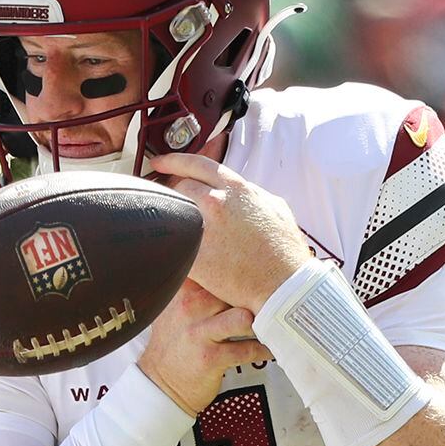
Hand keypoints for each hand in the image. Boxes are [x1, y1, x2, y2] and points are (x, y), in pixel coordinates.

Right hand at [137, 280, 270, 415]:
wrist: (161, 384)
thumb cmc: (175, 343)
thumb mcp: (176, 308)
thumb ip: (198, 286)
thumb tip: (230, 266)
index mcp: (183, 291)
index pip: (219, 271)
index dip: (243, 272)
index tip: (259, 274)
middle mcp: (190, 308)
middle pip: (236, 291)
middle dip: (257, 297)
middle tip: (273, 302)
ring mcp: (199, 333)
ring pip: (244, 318)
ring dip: (261, 323)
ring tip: (269, 325)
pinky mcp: (210, 358)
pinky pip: (248, 350)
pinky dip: (263, 350)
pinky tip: (267, 348)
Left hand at [148, 153, 318, 312]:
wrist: (285, 284)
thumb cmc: (285, 250)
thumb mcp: (276, 207)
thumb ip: (253, 194)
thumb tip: (244, 193)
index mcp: (236, 188)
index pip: (196, 164)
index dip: (173, 161)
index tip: (159, 164)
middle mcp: (217, 202)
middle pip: (179, 188)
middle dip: (174, 195)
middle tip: (173, 206)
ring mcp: (204, 228)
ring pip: (173, 214)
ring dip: (173, 220)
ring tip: (176, 231)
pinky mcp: (196, 256)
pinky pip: (173, 244)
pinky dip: (171, 246)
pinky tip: (172, 252)